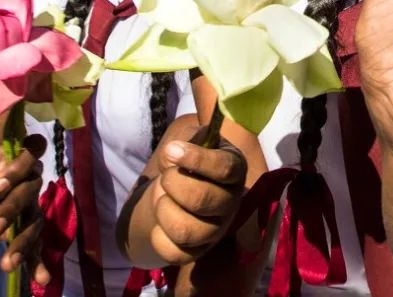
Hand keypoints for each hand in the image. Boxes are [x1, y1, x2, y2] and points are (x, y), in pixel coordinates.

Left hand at [0, 134, 47, 282]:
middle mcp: (27, 180)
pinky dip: (37, 261)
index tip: (2, 183)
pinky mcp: (23, 229)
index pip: (29, 155)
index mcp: (14, 158)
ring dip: (24, 242)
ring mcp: (27, 205)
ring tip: (9, 262)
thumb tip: (0, 187)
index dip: (21, 166)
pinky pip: (34, 245)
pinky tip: (41, 278)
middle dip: (14, 210)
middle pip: (30, 192)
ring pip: (34, 222)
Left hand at [142, 130, 246, 264]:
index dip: (195, 159)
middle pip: (200, 199)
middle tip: (166, 176)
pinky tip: (160, 222)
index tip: (171, 150)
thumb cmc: (187, 159)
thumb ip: (183, 141)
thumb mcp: (188, 140)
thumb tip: (171, 154)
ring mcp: (216, 231)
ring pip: (185, 230)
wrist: (177, 187)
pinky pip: (175, 253)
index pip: (223, 168)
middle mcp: (231, 203)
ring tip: (164, 199)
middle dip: (172, 183)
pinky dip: (158, 236)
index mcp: (234, 169)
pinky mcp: (199, 252)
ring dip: (164, 209)